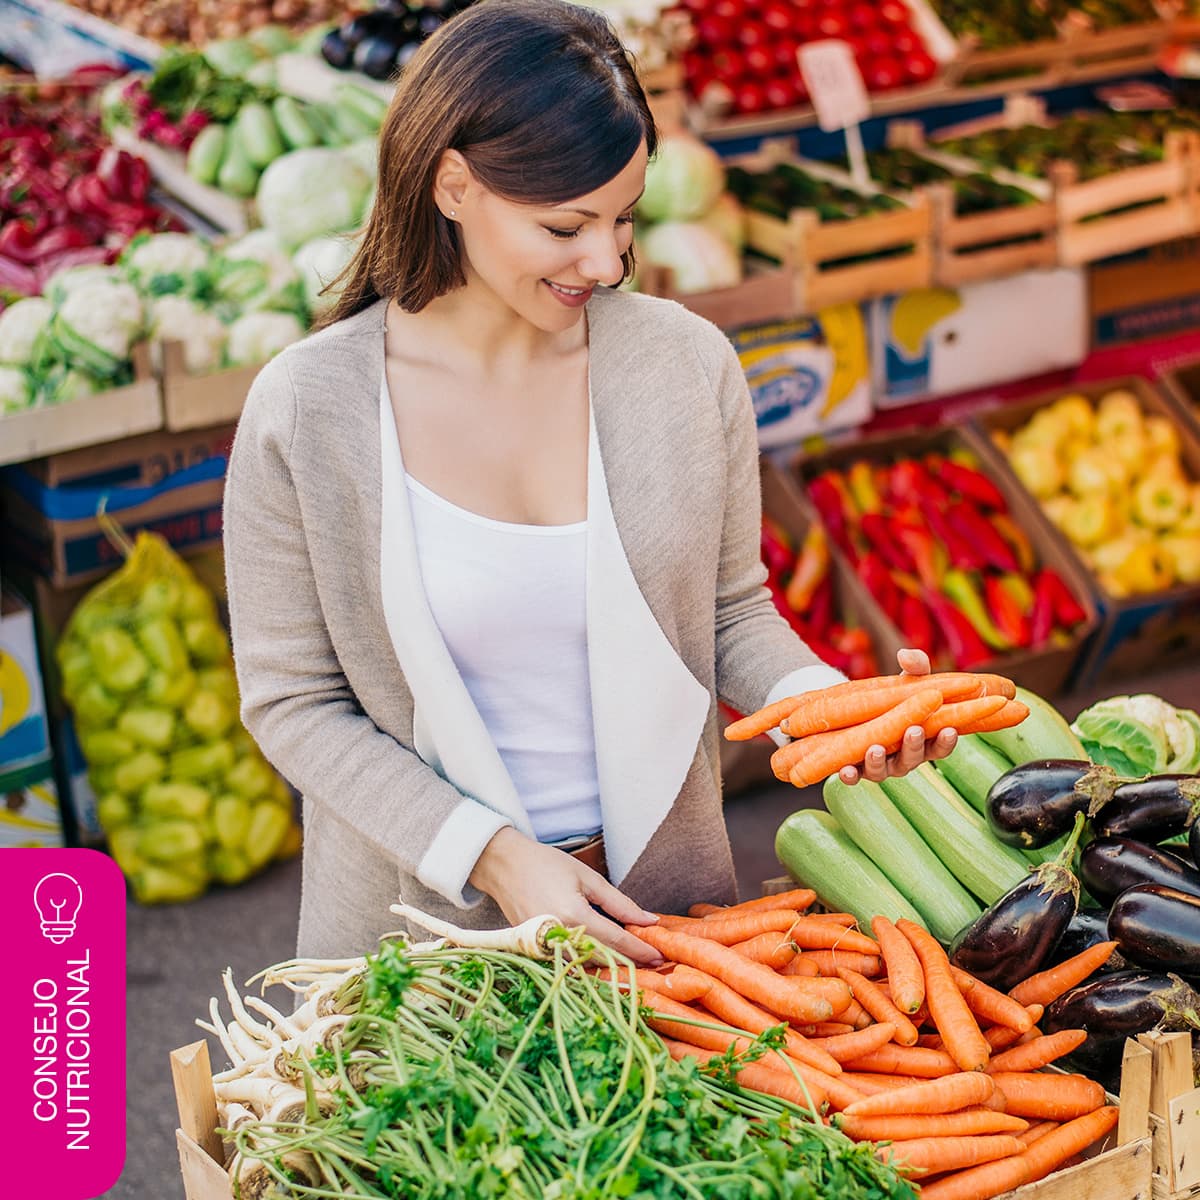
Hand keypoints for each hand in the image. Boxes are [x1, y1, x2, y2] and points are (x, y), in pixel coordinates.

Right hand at [469, 827, 663, 964]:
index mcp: (574, 916)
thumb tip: (648, 920)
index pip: (616, 941)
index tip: (660, 956)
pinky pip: (568, 963)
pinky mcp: (535, 951)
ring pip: (585, 966)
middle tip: (655, 963)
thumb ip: (620, 902)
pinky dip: (588, 964)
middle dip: (630, 962)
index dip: (640, 950)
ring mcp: (544, 947)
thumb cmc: (546, 864)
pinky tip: (605, 959)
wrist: (504, 866)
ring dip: (611, 967)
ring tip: (635, 963)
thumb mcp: (588, 878)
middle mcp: (558, 937)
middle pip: (603, 959)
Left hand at [837, 648, 956, 785]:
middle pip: (912, 759)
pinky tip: (844, 770)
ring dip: (879, 762)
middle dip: (913, 746)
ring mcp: (879, 765)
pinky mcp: (855, 768)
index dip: (946, 740)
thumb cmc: (893, 695)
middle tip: (912, 731)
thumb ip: (914, 667)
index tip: (949, 729)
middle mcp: (903, 757)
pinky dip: (849, 776)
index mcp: (922, 738)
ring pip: (883, 771)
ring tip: (875, 749)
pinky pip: (853, 776)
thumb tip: (906, 656)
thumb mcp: (906, 679)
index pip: (940, 745)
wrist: (857, 706)